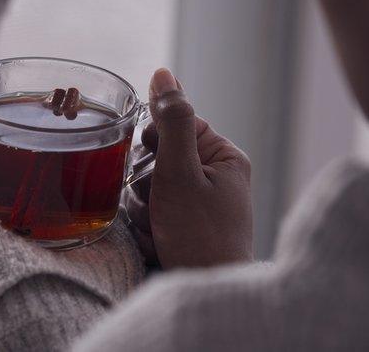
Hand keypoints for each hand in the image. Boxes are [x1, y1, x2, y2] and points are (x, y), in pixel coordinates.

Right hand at [126, 68, 252, 268]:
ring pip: (149, 188)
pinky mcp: (186, 228)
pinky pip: (152, 214)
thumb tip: (163, 74)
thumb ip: (171, 121)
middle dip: (146, 185)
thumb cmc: (200, 237)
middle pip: (157, 158)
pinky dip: (148, 228)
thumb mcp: (180, 173)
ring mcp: (200, 205)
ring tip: (159, 230)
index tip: (156, 169)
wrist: (206, 294)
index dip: (155, 145)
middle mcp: (216, 177)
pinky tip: (159, 243)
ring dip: (144, 210)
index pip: (175, 125)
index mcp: (225, 157)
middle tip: (158, 207)